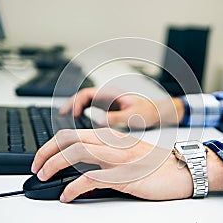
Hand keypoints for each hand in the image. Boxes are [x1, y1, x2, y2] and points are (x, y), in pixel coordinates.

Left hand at [31, 128, 222, 201]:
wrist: (185, 168)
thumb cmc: (159, 163)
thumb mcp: (130, 154)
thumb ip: (108, 157)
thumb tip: (83, 172)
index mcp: (112, 137)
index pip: (74, 133)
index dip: (53, 144)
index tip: (43, 157)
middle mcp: (112, 143)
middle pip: (69, 138)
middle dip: (46, 151)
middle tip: (36, 166)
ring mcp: (118, 158)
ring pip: (76, 152)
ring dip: (54, 164)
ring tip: (44, 176)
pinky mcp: (125, 176)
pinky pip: (92, 178)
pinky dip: (73, 187)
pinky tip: (67, 195)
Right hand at [59, 87, 184, 128]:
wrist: (161, 112)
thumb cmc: (150, 111)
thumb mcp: (134, 116)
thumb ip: (116, 118)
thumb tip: (98, 121)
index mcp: (112, 94)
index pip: (87, 94)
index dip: (75, 102)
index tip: (69, 113)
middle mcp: (108, 97)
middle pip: (83, 99)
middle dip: (70, 107)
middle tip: (61, 117)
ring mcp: (109, 104)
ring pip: (86, 105)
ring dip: (76, 112)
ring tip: (66, 123)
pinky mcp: (110, 111)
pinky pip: (92, 112)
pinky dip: (84, 118)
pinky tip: (81, 128)